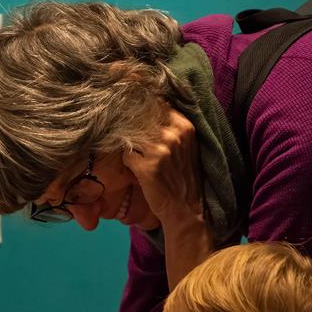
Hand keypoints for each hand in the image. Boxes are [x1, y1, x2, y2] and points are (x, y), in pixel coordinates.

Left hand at [122, 105, 203, 232]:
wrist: (185, 207)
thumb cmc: (182, 174)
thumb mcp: (184, 144)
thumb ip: (169, 125)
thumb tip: (145, 104)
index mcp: (184, 125)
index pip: (156, 103)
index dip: (141, 106)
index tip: (134, 110)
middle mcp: (174, 133)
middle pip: (140, 116)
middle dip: (130, 124)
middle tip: (131, 137)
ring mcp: (161, 149)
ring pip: (131, 135)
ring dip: (128, 144)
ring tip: (137, 156)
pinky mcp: (148, 166)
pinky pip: (126, 155)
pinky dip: (127, 161)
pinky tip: (136, 169)